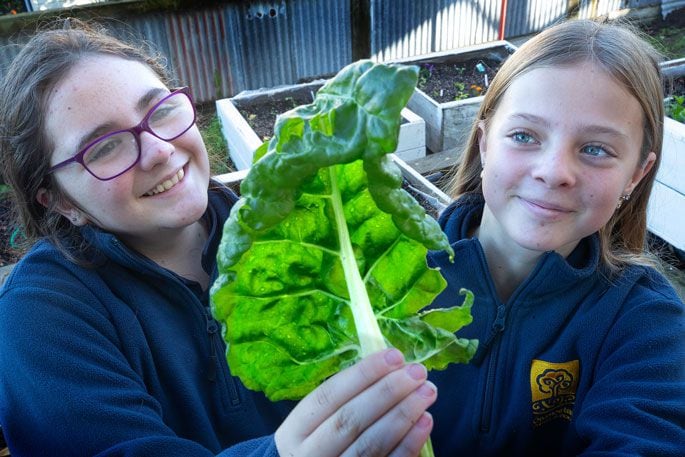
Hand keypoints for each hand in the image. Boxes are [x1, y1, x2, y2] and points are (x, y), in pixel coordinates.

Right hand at [275, 348, 435, 456]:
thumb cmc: (319, 441)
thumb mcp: (316, 420)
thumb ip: (345, 397)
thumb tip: (390, 366)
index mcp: (297, 429)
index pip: (329, 395)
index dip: (363, 374)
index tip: (394, 356)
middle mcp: (311, 453)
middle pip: (351, 420)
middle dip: (387, 392)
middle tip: (417, 372)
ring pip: (371, 445)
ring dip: (403, 415)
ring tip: (427, 392)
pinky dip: (409, 444)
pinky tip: (425, 421)